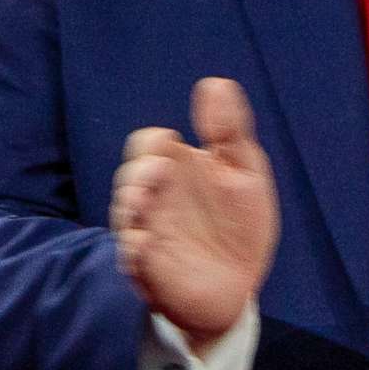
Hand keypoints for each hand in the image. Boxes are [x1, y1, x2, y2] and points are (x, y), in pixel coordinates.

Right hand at [112, 78, 278, 349]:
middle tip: (157, 174)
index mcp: (177, 170)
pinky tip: (143, 246)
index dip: (155, 142)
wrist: (240, 287)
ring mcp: (149, 232)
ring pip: (123, 213)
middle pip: (130, 174)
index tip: (175, 143)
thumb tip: (214, 82)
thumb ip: (229, 130)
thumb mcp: (245, 173)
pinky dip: (132, 249)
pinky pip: (129, 256)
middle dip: (138, 173)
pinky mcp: (148, 268)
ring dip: (129, 207)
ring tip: (142, 206)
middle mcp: (156, 199)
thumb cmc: (239, 227)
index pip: (149, 143)